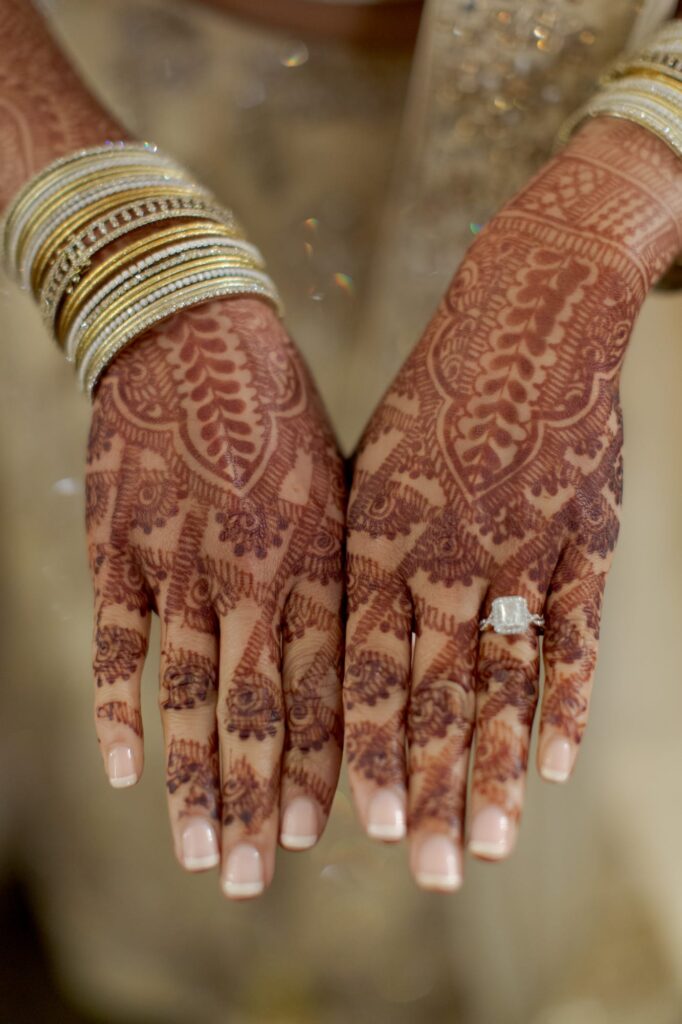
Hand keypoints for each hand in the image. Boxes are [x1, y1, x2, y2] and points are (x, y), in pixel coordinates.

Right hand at [86, 296, 344, 898]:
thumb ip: (340, 568)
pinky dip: (122, 706)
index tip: (333, 831)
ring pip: (191, 690)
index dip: (331, 760)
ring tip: (204, 853)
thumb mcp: (335, 481)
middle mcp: (258, 567)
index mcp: (323, 550)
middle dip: (266, 799)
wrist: (192, 330)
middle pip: (264, 704)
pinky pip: (121, 638)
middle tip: (262, 879)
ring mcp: (183, 557)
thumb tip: (353, 656)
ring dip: (198, 777)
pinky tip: (125, 769)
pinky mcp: (119, 542)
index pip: (330, 679)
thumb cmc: (279, 409)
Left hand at [344, 118, 681, 889]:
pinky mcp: (583, 537)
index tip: (355, 825)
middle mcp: (447, 554)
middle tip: (424, 872)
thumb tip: (343, 644)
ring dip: (493, 769)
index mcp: (381, 536)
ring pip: (504, 681)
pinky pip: (574, 633)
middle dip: (426, 789)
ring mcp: (520, 549)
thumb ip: (364, 557)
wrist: (529, 316)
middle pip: (435, 693)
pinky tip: (550, 762)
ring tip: (487, 846)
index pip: (367, 667)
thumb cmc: (434, 397)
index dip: (363, 749)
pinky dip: (564, 700)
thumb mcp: (373, 468)